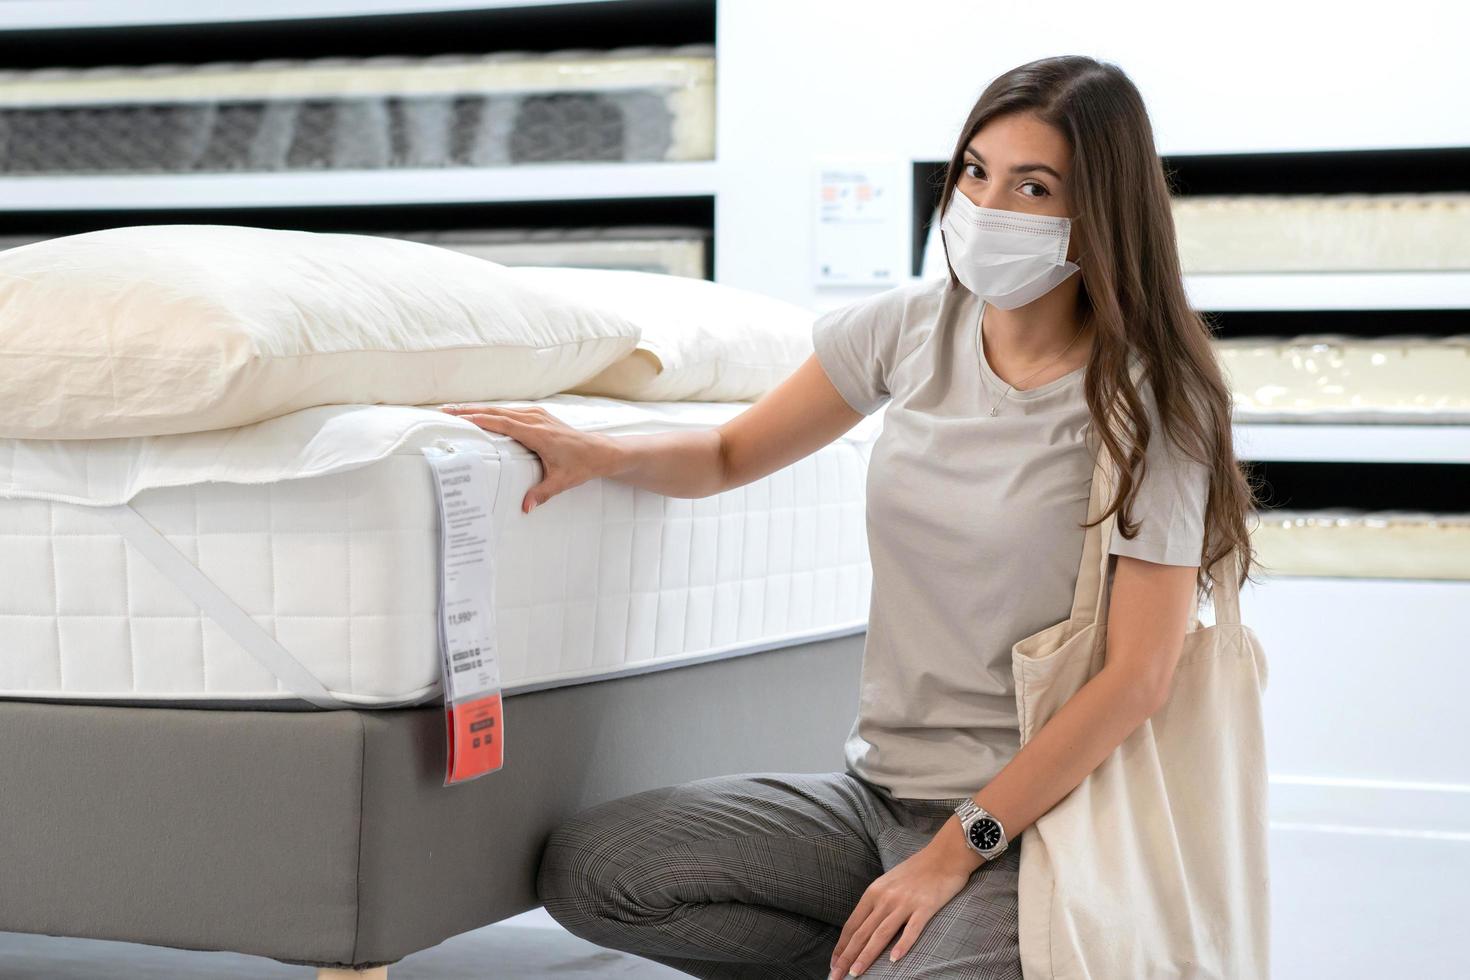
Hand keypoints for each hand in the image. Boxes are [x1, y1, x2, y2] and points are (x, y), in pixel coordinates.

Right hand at [437, 403, 616, 513]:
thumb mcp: (561, 482)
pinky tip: (479, 414)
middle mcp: (536, 419)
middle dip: (469, 410)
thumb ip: (541, 493)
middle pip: (496, 411)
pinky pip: (511, 410)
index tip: (457, 418)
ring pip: (502, 409)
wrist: (600, 451)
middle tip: (444, 411)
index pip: (502, 423)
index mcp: (538, 433)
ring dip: (478, 409)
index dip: (479, 419)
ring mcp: (537, 415)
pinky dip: (492, 411)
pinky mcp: (539, 415)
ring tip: (455, 411)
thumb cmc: (581, 465)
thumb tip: (525, 508)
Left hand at [829, 816, 982, 978]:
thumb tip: (862, 929)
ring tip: (855, 973)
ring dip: (866, 955)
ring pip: (881, 933)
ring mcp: (905, 903)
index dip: (841, 947)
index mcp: (874, 893)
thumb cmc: (916, 871)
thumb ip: (876, 904)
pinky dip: (902, 944)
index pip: (852, 925)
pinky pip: (912, 929)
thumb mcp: (888, 884)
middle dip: (846, 957)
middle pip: (862, 932)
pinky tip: (894, 959)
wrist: (944, 855)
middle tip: (835, 976)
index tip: (832, 964)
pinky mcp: (925, 906)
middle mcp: (885, 898)